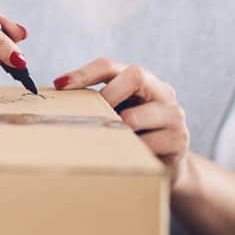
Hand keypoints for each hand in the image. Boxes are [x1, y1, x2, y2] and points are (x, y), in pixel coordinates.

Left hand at [53, 59, 190, 184]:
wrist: (166, 169)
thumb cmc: (133, 136)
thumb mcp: (117, 115)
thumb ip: (97, 105)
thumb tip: (55, 100)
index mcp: (142, 81)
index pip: (110, 66)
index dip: (84, 73)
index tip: (60, 85)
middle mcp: (162, 91)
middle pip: (134, 75)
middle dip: (106, 96)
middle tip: (89, 117)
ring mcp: (173, 115)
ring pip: (136, 115)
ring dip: (115, 129)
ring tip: (104, 141)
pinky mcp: (179, 141)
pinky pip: (146, 145)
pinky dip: (129, 151)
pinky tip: (123, 157)